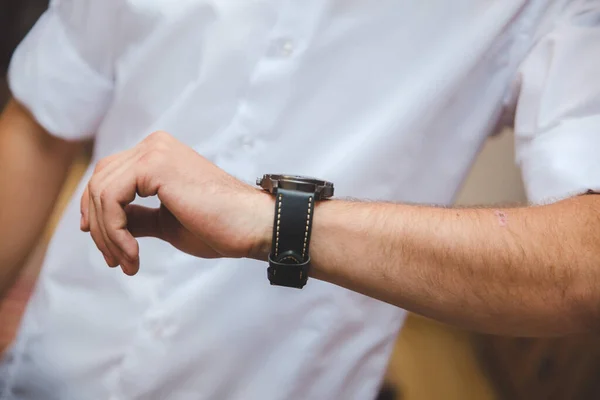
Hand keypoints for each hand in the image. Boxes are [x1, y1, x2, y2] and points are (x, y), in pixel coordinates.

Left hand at [80, 131, 272, 274]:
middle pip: (99, 183)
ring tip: (128, 263)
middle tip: (116, 262)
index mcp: (158, 154)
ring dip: (108, 236)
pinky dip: (114, 232)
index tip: (105, 245)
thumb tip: (106, 224)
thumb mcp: (166, 222)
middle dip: (100, 227)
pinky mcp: (154, 164)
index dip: (96, 212)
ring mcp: (153, 151)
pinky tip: (133, 254)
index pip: (109, 177)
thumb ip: (137, 216)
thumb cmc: (218, 227)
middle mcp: (154, 145)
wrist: (250, 226)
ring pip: (100, 193)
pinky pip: (111, 199)